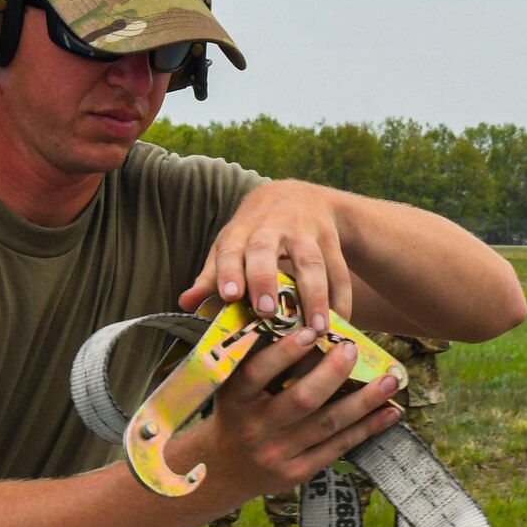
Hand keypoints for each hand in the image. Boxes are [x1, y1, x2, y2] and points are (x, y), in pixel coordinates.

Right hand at [180, 323, 400, 496]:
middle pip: (302, 400)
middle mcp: (254, 428)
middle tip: (353, 349)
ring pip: (328, 424)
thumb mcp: (233, 387)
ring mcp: (277, 454)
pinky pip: (337, 448)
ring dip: (364, 401)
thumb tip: (303, 321)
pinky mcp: (297, 473)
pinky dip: (366, 428)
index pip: (258, 372)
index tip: (312, 331)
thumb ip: (258, 359)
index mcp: (235, 399)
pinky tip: (389, 412)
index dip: (286, 352)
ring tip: (390, 380)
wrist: (224, 469)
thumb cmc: (237, 414)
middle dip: (333, 373)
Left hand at [181, 182, 348, 331]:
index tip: (229, 296)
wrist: (299, 197)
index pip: (231, 249)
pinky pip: (338, 271)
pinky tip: (340, 322)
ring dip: (314, 296)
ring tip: (316, 329)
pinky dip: (340, 298)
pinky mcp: (331, 240)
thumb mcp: (232, 245)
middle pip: (266, 251)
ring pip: (310, 262)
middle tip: (266, 311)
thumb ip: (212, 276)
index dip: (229, 271)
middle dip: (266, 280)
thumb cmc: (256, 232)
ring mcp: (304, 232)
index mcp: (241, 231)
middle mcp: (272, 228)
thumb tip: (185, 304)